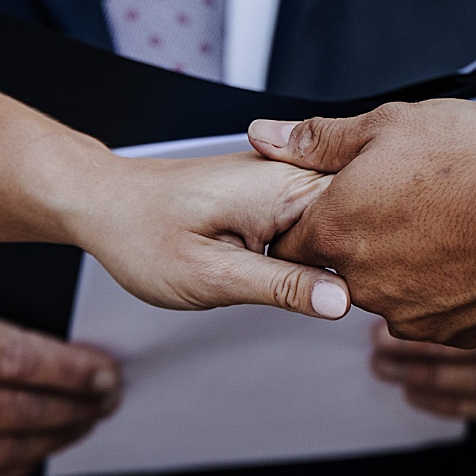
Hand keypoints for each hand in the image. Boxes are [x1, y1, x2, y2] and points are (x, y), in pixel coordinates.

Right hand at [0, 285, 120, 475]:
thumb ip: (2, 316)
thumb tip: (85, 337)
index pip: (11, 357)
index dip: (69, 370)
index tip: (107, 373)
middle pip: (14, 410)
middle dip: (74, 406)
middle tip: (107, 399)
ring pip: (5, 451)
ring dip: (57, 438)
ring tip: (84, 420)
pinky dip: (24, 464)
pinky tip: (43, 444)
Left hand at [71, 150, 350, 318]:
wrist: (105, 203)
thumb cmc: (142, 234)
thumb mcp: (212, 276)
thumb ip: (282, 286)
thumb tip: (341, 300)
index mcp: (282, 187)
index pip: (362, 221)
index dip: (370, 264)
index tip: (365, 297)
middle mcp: (287, 174)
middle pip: (357, 219)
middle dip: (357, 259)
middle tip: (329, 301)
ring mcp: (281, 179)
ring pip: (338, 222)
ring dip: (335, 255)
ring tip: (299, 282)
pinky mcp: (271, 191)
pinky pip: (313, 220)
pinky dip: (313, 247)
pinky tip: (296, 270)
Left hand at [249, 99, 475, 346]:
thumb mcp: (393, 124)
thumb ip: (321, 138)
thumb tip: (265, 135)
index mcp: (337, 228)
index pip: (289, 239)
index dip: (313, 217)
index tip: (342, 202)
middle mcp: (363, 281)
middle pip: (340, 265)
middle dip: (363, 238)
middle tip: (409, 203)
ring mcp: (406, 313)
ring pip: (385, 290)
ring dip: (402, 265)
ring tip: (446, 224)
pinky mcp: (448, 332)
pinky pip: (429, 312)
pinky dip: (441, 289)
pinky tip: (467, 254)